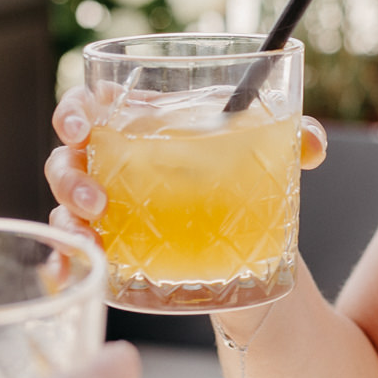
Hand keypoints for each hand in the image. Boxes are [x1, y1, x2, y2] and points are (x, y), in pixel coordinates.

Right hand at [45, 85, 328, 243]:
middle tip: (96, 194)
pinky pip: (74, 256)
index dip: (74, 110)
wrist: (257, 253)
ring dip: (69, 214)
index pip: (92, 104)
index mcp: (146, 124)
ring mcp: (112, 211)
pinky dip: (64, 263)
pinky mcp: (117, 252)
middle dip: (69, 172)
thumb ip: (295, 139)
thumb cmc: (248, 181)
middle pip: (68, 156)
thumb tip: (312, 144)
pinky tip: (69, 274)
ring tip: (97, 224)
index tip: (81, 124)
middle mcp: (118, 164)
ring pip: (65, 205)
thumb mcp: (272, 156)